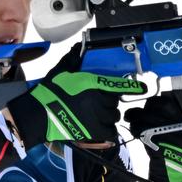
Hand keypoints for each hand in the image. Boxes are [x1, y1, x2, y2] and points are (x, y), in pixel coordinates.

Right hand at [7, 46, 146, 148]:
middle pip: (114, 102)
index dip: (132, 87)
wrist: (38, 115)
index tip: (143, 88)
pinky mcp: (92, 133)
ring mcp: (96, 119)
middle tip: (97, 101)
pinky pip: (108, 132)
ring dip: (108, 115)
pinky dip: (106, 130)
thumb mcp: (61, 71)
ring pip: (113, 117)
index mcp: (92, 85)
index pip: (117, 85)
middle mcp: (97, 102)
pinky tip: (98, 127)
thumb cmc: (49, 92)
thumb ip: (73, 59)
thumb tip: (80, 48)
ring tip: (96, 114)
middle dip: (109, 101)